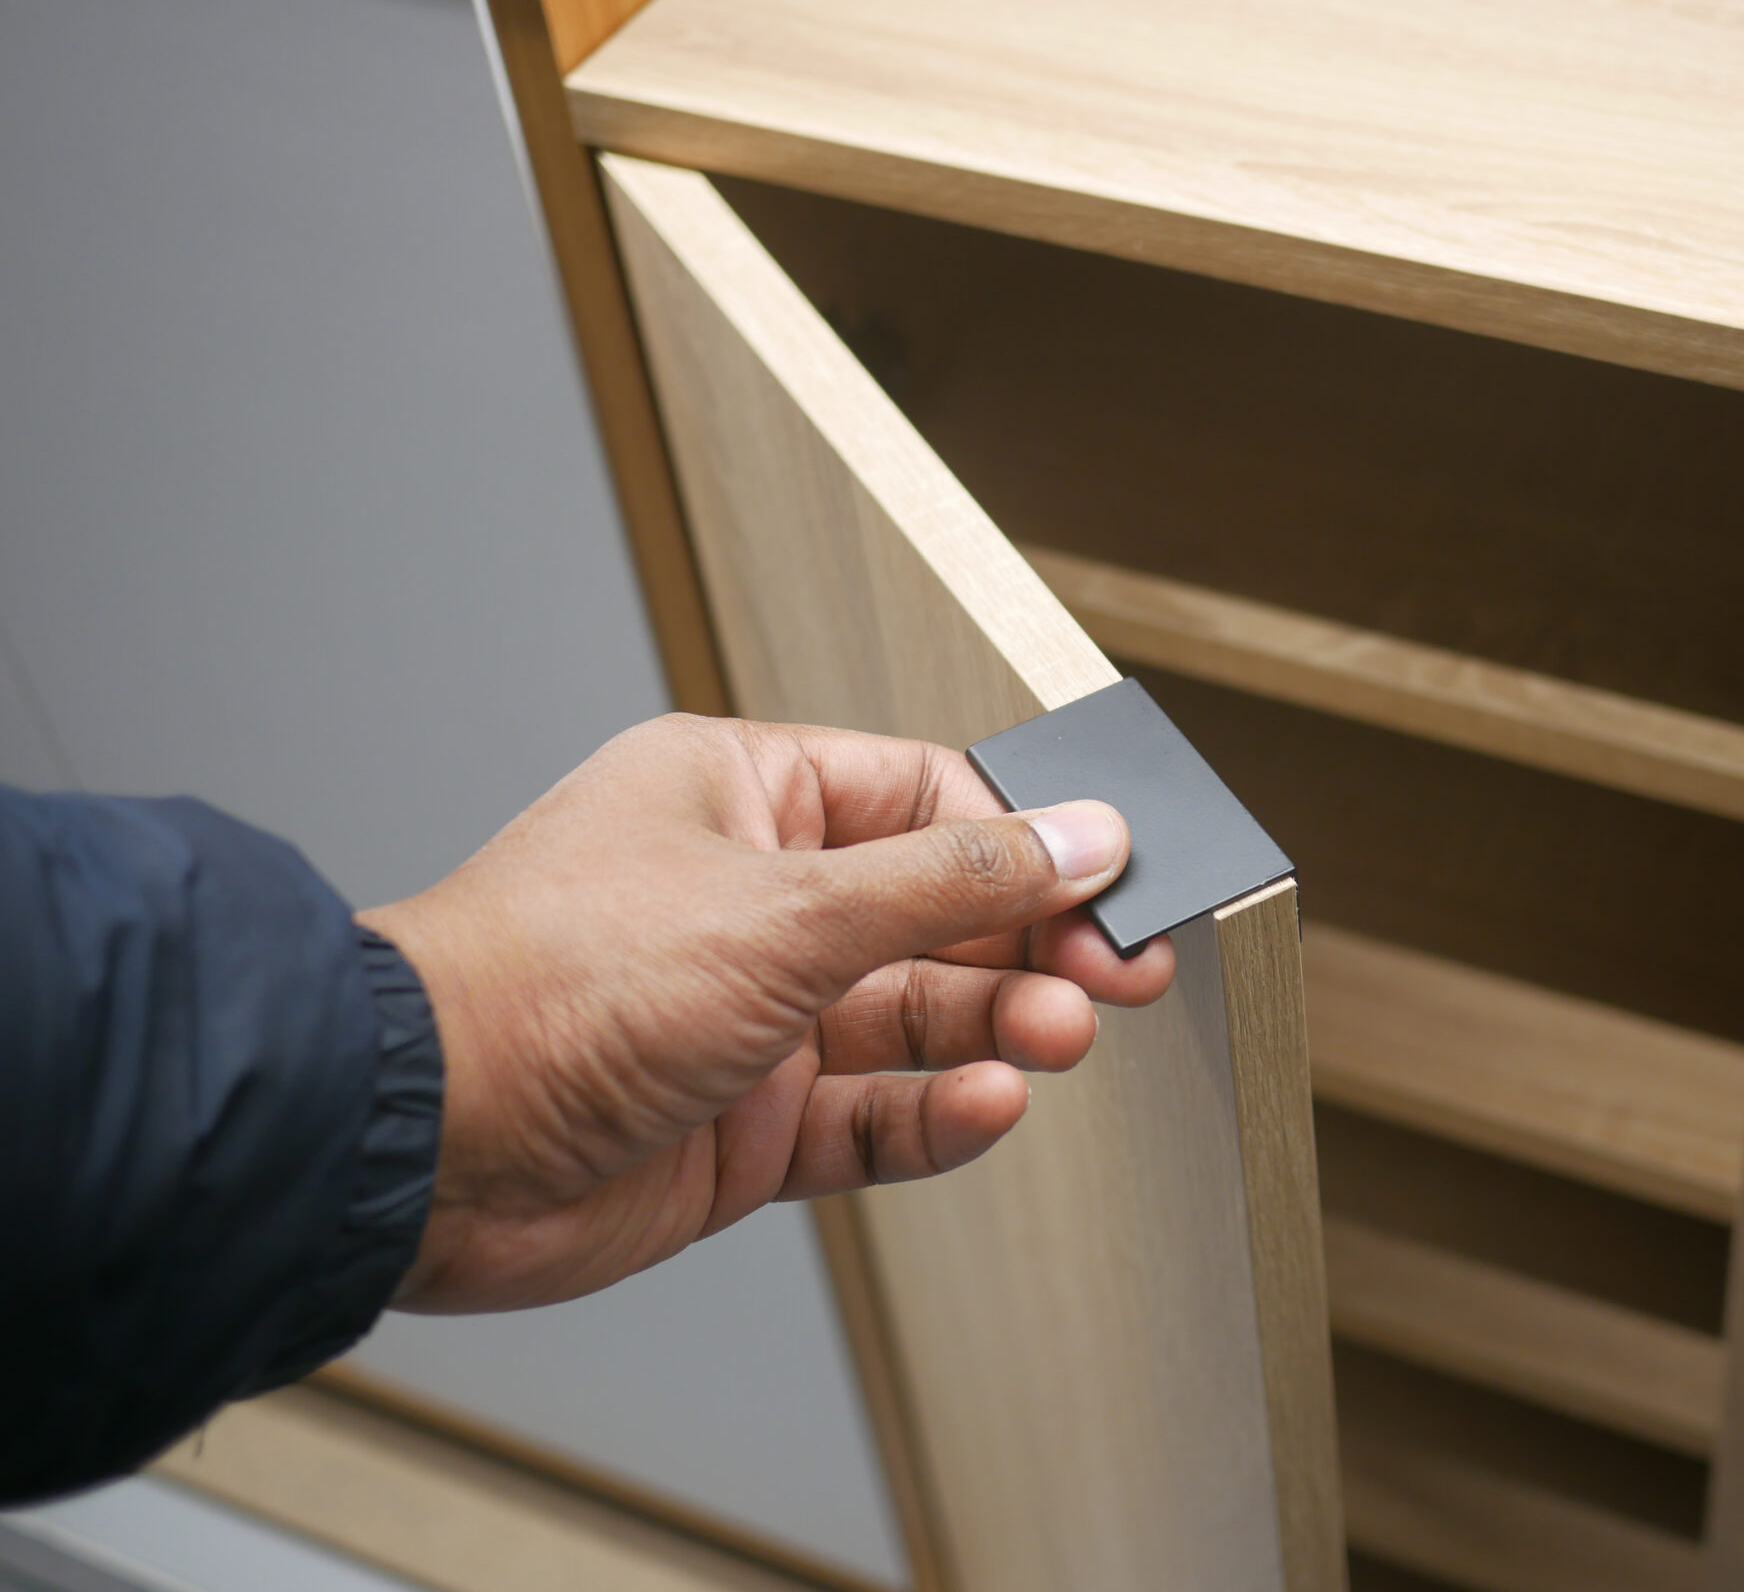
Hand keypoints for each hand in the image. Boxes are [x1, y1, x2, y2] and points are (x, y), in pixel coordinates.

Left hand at [358, 714, 1174, 1313]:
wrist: (417, 1147)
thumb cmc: (553, 982)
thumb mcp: (786, 909)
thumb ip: (949, 880)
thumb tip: (1080, 835)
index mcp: (743, 799)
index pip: (924, 798)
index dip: (1028, 838)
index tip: (1116, 876)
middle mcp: (749, 902)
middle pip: (934, 913)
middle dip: (1032, 943)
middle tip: (1123, 974)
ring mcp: (747, 1020)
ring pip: (911, 1019)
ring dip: (995, 1028)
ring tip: (1059, 1039)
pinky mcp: (741, 1128)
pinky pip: (868, 1116)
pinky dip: (934, 1115)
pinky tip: (987, 1106)